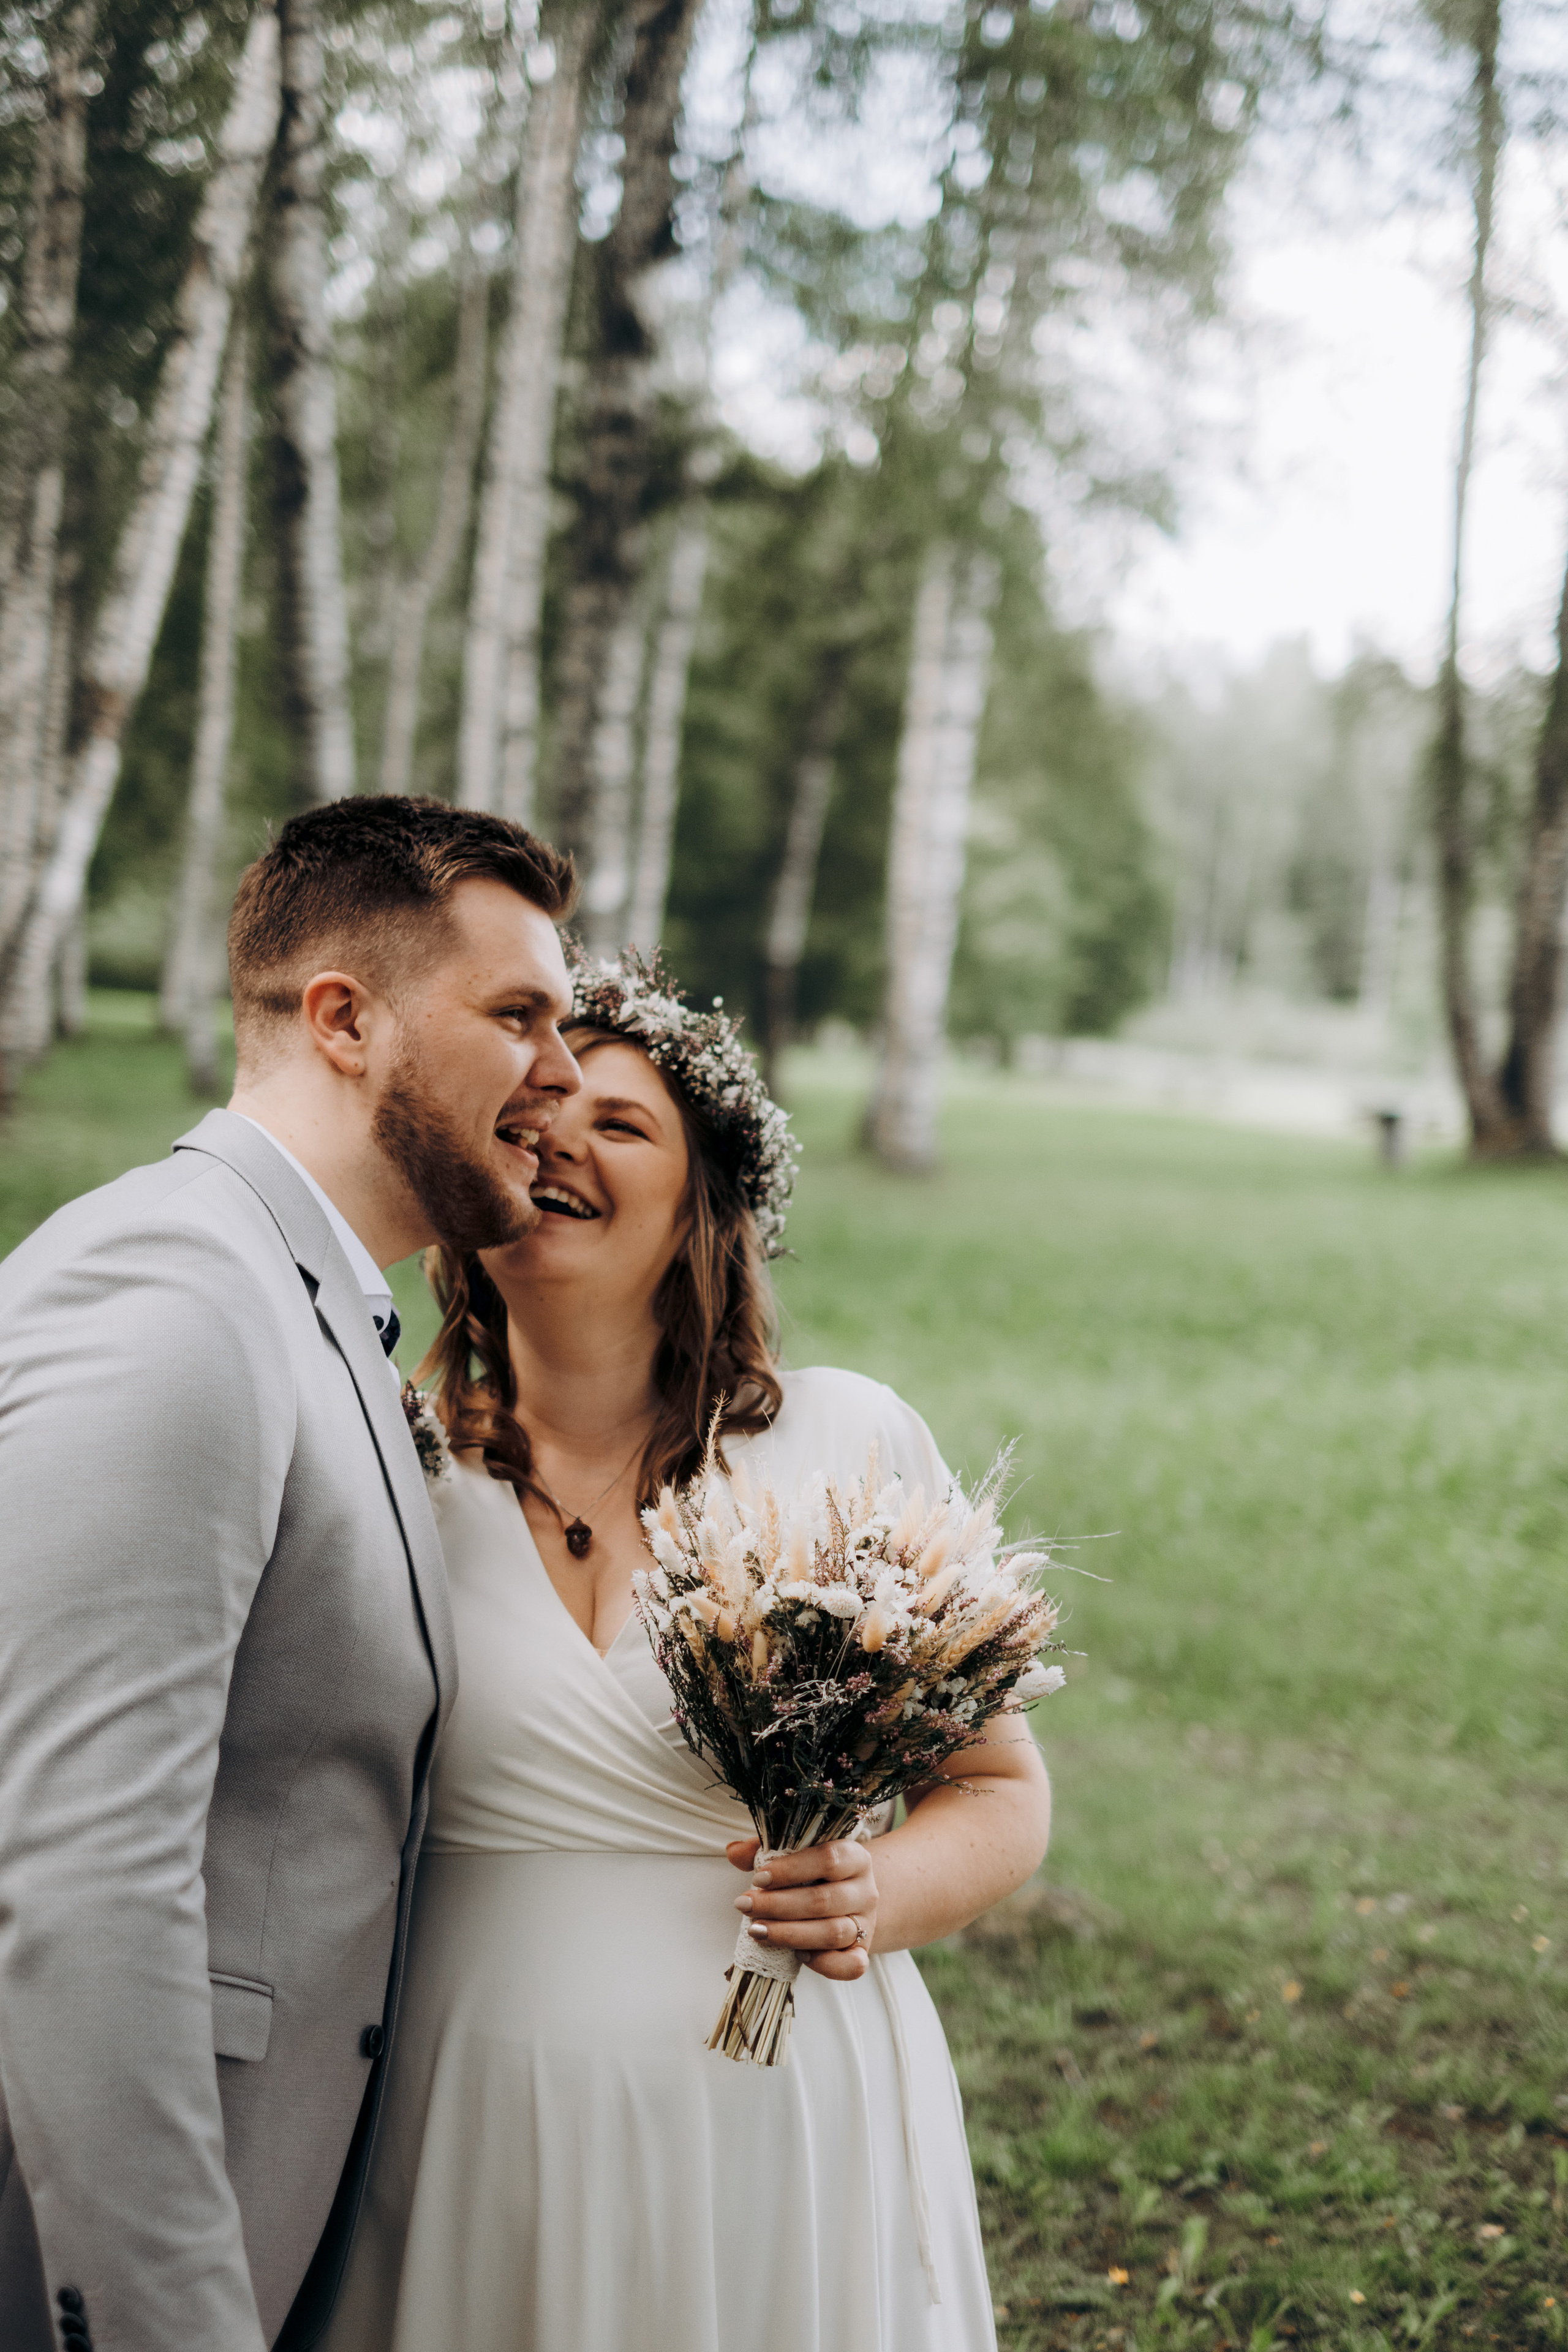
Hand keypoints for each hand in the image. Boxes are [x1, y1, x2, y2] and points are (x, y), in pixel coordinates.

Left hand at [726, 1836, 877, 1981]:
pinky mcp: (863, 1952)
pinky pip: (851, 1966)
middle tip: (745, 1905)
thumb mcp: (795, 1855)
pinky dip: (824, 1963)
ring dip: (790, 1934)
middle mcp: (865, 1890)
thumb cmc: (816, 1874)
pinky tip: (797, 1955)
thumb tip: (734, 1852)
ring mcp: (867, 1923)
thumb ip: (765, 1849)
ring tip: (757, 1930)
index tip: (758, 1878)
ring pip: (834, 1932)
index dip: (791, 1870)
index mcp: (854, 1857)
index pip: (828, 1859)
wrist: (850, 1898)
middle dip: (778, 1905)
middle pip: (825, 1900)